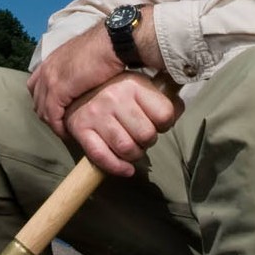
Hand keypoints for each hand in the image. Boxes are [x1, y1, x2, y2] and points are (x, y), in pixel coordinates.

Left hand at [27, 24, 122, 134]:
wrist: (111, 42)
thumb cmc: (107, 48)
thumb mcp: (86, 58)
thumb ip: (78, 70)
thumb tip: (83, 82)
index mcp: (52, 60)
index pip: (36, 85)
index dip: (44, 100)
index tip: (57, 112)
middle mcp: (47, 68)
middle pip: (37, 99)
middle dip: (47, 115)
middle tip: (61, 127)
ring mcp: (50, 79)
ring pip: (43, 109)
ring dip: (53, 124)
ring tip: (66, 133)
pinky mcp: (58, 89)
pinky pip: (52, 115)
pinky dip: (59, 126)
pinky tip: (69, 133)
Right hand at [63, 72, 181, 177]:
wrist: (77, 90)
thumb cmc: (117, 92)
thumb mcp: (142, 86)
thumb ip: (164, 99)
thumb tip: (178, 111)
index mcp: (133, 84)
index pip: (164, 114)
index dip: (165, 124)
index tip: (158, 124)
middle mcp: (114, 97)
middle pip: (146, 135)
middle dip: (148, 142)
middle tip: (142, 138)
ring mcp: (95, 113)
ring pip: (126, 148)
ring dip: (134, 155)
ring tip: (132, 149)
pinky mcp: (80, 129)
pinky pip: (102, 156)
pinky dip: (117, 167)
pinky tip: (126, 169)